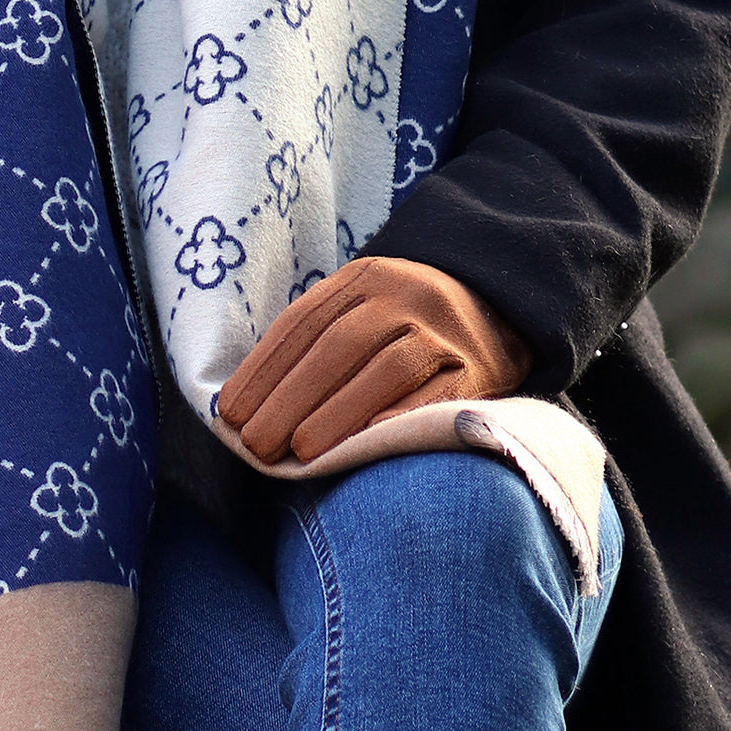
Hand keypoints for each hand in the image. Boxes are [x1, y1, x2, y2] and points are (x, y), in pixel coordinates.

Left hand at [217, 257, 531, 462]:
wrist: (500, 307)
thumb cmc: (409, 324)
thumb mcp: (363, 307)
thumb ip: (315, 340)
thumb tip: (249, 403)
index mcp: (365, 277)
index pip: (304, 322)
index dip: (263, 369)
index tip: (231, 414)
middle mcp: (405, 294)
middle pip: (339, 345)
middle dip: (289, 398)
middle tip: (256, 445)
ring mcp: (444, 330)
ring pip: (387, 368)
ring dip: (337, 412)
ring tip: (299, 453)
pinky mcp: (479, 367)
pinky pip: (440, 393)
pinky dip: (401, 416)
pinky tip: (367, 441)